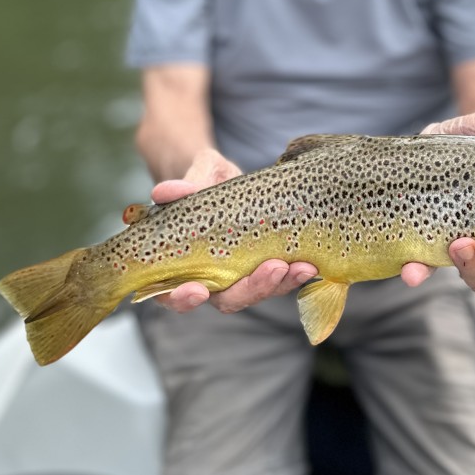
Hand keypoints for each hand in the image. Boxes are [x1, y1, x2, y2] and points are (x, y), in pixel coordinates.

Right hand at [150, 147, 317, 313]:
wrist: (229, 176)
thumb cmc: (205, 178)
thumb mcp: (197, 174)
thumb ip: (184, 186)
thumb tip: (163, 192)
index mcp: (179, 263)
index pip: (172, 294)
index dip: (181, 298)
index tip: (197, 290)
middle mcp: (209, 277)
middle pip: (226, 299)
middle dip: (251, 289)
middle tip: (274, 269)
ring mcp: (239, 275)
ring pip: (257, 293)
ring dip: (280, 284)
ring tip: (303, 267)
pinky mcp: (264, 266)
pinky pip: (278, 279)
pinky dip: (294, 274)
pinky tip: (311, 264)